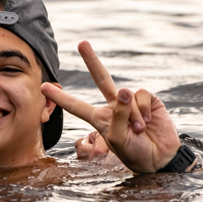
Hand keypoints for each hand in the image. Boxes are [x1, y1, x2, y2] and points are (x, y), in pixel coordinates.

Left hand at [41, 41, 179, 172]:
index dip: (60, 97)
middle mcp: (113, 106)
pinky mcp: (147, 99)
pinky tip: (148, 121)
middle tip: (82, 43)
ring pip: (126, 94)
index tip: (43, 86)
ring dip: (133, 115)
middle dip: (91, 60)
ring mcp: (130, 101)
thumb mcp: (117, 139)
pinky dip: (143, 109)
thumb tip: (125, 90)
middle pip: (100, 78)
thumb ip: (118, 115)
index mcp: (99, 118)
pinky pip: (141, 95)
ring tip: (138, 130)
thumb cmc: (134, 152)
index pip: (76, 105)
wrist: (160, 158)